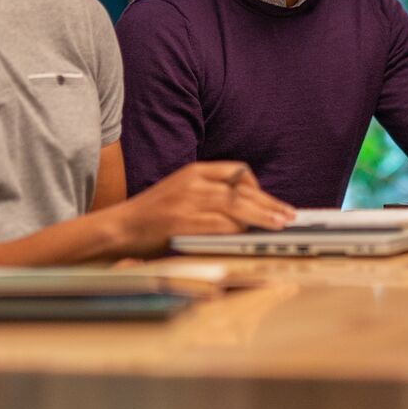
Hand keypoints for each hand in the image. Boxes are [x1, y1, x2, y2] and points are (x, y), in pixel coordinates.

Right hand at [120, 162, 293, 253]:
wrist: (118, 229)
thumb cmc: (153, 217)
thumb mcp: (182, 194)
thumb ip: (209, 197)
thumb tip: (245, 211)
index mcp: (194, 171)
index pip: (237, 171)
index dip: (259, 188)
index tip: (271, 204)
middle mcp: (193, 181)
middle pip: (242, 189)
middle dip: (269, 204)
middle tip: (288, 216)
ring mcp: (187, 201)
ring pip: (236, 205)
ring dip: (262, 216)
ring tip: (280, 225)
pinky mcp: (182, 222)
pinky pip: (220, 225)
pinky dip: (238, 231)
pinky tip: (249, 237)